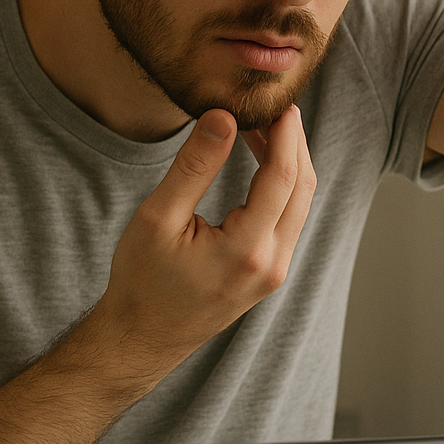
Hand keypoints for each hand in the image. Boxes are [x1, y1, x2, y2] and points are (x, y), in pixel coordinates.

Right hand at [86, 104, 315, 398]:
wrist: (141, 339)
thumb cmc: (141, 282)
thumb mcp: (157, 217)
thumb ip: (194, 166)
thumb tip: (223, 117)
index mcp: (246, 250)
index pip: (283, 177)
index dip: (285, 134)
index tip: (279, 103)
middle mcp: (271, 263)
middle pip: (302, 187)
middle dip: (294, 142)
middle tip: (273, 108)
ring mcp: (275, 271)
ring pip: (300, 203)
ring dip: (289, 162)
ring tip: (263, 128)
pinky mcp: (270, 272)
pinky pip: (289, 218)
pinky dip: (282, 185)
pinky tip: (261, 162)